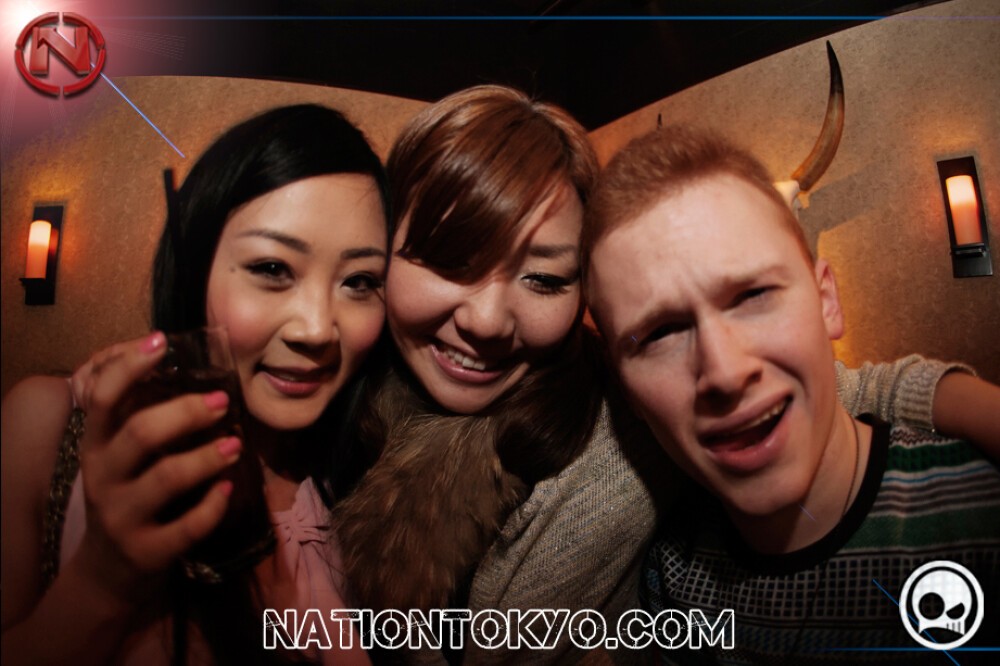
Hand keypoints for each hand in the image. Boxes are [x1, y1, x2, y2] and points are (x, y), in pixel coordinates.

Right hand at [71, 332, 240, 601]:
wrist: (108, 573)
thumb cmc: (128, 497)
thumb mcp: (122, 460)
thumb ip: (143, 421)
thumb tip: (190, 370)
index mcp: (96, 447)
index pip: (102, 398)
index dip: (129, 367)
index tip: (161, 342)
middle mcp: (103, 478)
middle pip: (140, 434)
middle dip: (185, 413)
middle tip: (222, 402)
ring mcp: (122, 518)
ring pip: (166, 478)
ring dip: (206, 457)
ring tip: (235, 445)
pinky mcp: (146, 552)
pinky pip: (187, 527)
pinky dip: (213, 506)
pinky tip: (229, 489)